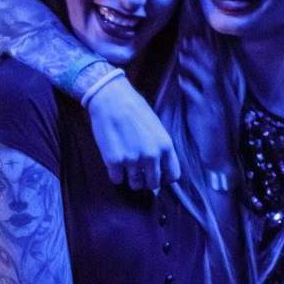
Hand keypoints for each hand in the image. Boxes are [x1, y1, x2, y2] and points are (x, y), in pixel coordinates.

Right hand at [87, 74, 179, 189]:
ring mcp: (132, 160)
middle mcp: (151, 155)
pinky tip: (114, 163)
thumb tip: (161, 167)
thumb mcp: (157, 127)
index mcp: (165, 146)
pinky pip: (117, 179)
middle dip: (146, 181)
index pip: (173, 176)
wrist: (111, 98)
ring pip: (135, 185)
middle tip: (139, 173)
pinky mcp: (114, 161)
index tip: (157, 174)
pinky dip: (115, 174)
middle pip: (153, 184)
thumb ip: (161, 148)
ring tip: (126, 167)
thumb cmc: (134, 109)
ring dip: (130, 179)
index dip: (164, 178)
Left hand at [178, 35, 233, 169]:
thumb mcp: (211, 108)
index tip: (193, 39)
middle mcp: (224, 95)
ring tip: (182, 55)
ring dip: (195, 64)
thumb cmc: (213, 132)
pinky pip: (198, 96)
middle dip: (200, 52)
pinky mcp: (210, 115)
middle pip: (214, 67)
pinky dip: (190, 86)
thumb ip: (202, 91)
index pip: (217, 65)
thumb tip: (186, 76)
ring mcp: (218, 104)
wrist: (221, 156)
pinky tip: (181, 80)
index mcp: (226, 92)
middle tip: (187, 39)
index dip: (205, 51)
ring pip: (208, 77)